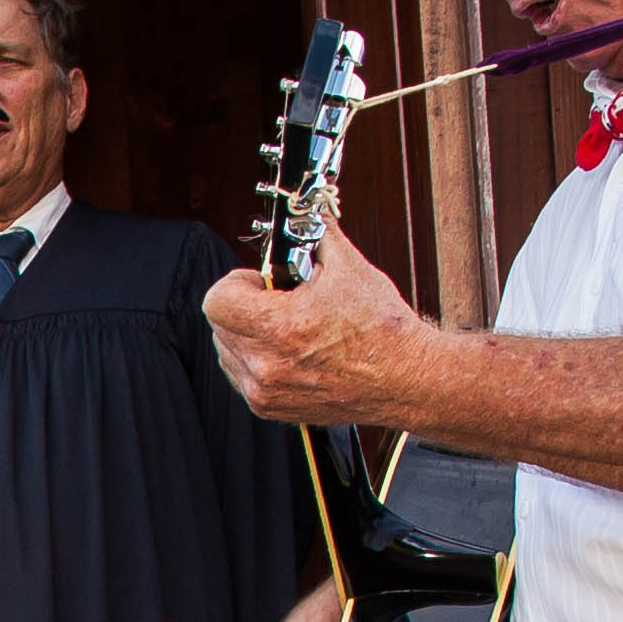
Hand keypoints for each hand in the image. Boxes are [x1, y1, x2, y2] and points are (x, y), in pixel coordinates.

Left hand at [200, 224, 438, 427]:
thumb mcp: (349, 267)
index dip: (237, 283)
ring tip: (288, 326)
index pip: (217, 300)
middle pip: (220, 325)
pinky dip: (256, 358)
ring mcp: (265, 391)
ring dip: (247, 333)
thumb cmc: (383, 330)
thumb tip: (303, 214)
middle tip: (280, 301)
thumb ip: (316, 234)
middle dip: (245, 306)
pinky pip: (241, 375)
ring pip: (227, 351)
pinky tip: (289, 349)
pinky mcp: (270, 408)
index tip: (261, 282)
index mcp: (279, 328)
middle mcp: (266, 365)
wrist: (405, 378)